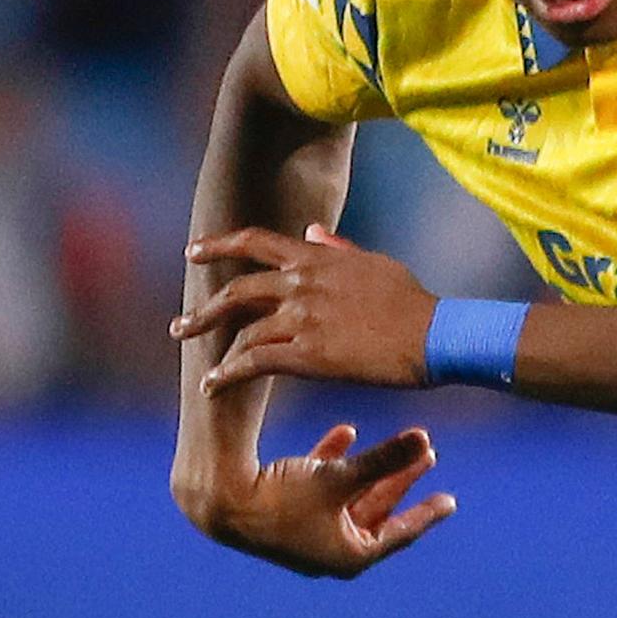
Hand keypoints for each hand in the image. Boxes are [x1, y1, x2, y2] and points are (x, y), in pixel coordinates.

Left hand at [174, 224, 437, 393]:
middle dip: (204, 310)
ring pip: (241, 331)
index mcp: (316, 258)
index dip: (219, 245)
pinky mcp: (308, 354)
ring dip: (215, 349)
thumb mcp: (374, 264)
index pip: (255, 242)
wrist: (435, 335)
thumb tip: (311, 231)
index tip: (194, 252)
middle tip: (181, 327)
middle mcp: (301, 284)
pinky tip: (215, 386)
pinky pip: (255, 362)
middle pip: (236, 291)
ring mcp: (302, 318)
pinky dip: (229, 374)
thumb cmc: (413, 301)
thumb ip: (337, 247)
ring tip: (200, 366)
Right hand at [174, 422, 454, 577]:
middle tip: (429, 456)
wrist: (218, 500)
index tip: (450, 500)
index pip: (399, 533)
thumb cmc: (282, 495)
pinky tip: (345, 432)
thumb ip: (384, 459)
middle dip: (401, 481)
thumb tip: (426, 438)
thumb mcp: (341, 477)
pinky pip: (318, 489)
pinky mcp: (284, 514)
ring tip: (398, 442)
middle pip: (377, 511)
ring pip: (351, 498)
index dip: (426, 513)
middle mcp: (329, 550)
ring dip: (372, 470)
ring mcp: (306, 535)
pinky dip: (332, 464)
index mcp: (349, 555)